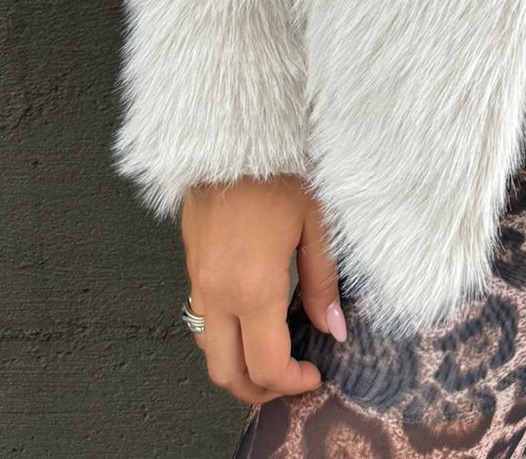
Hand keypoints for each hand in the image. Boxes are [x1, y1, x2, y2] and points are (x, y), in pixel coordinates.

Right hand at [181, 173, 345, 405]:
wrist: (231, 134)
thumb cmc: (279, 170)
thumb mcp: (315, 224)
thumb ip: (323, 283)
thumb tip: (334, 329)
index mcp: (252, 289)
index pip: (266, 366)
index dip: (292, 383)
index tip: (314, 374)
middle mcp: (218, 294)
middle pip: (226, 374)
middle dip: (259, 390)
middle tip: (291, 379)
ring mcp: (198, 281)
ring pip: (209, 350)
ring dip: (237, 364)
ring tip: (274, 350)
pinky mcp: (191, 266)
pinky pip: (202, 319)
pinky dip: (225, 335)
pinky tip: (253, 316)